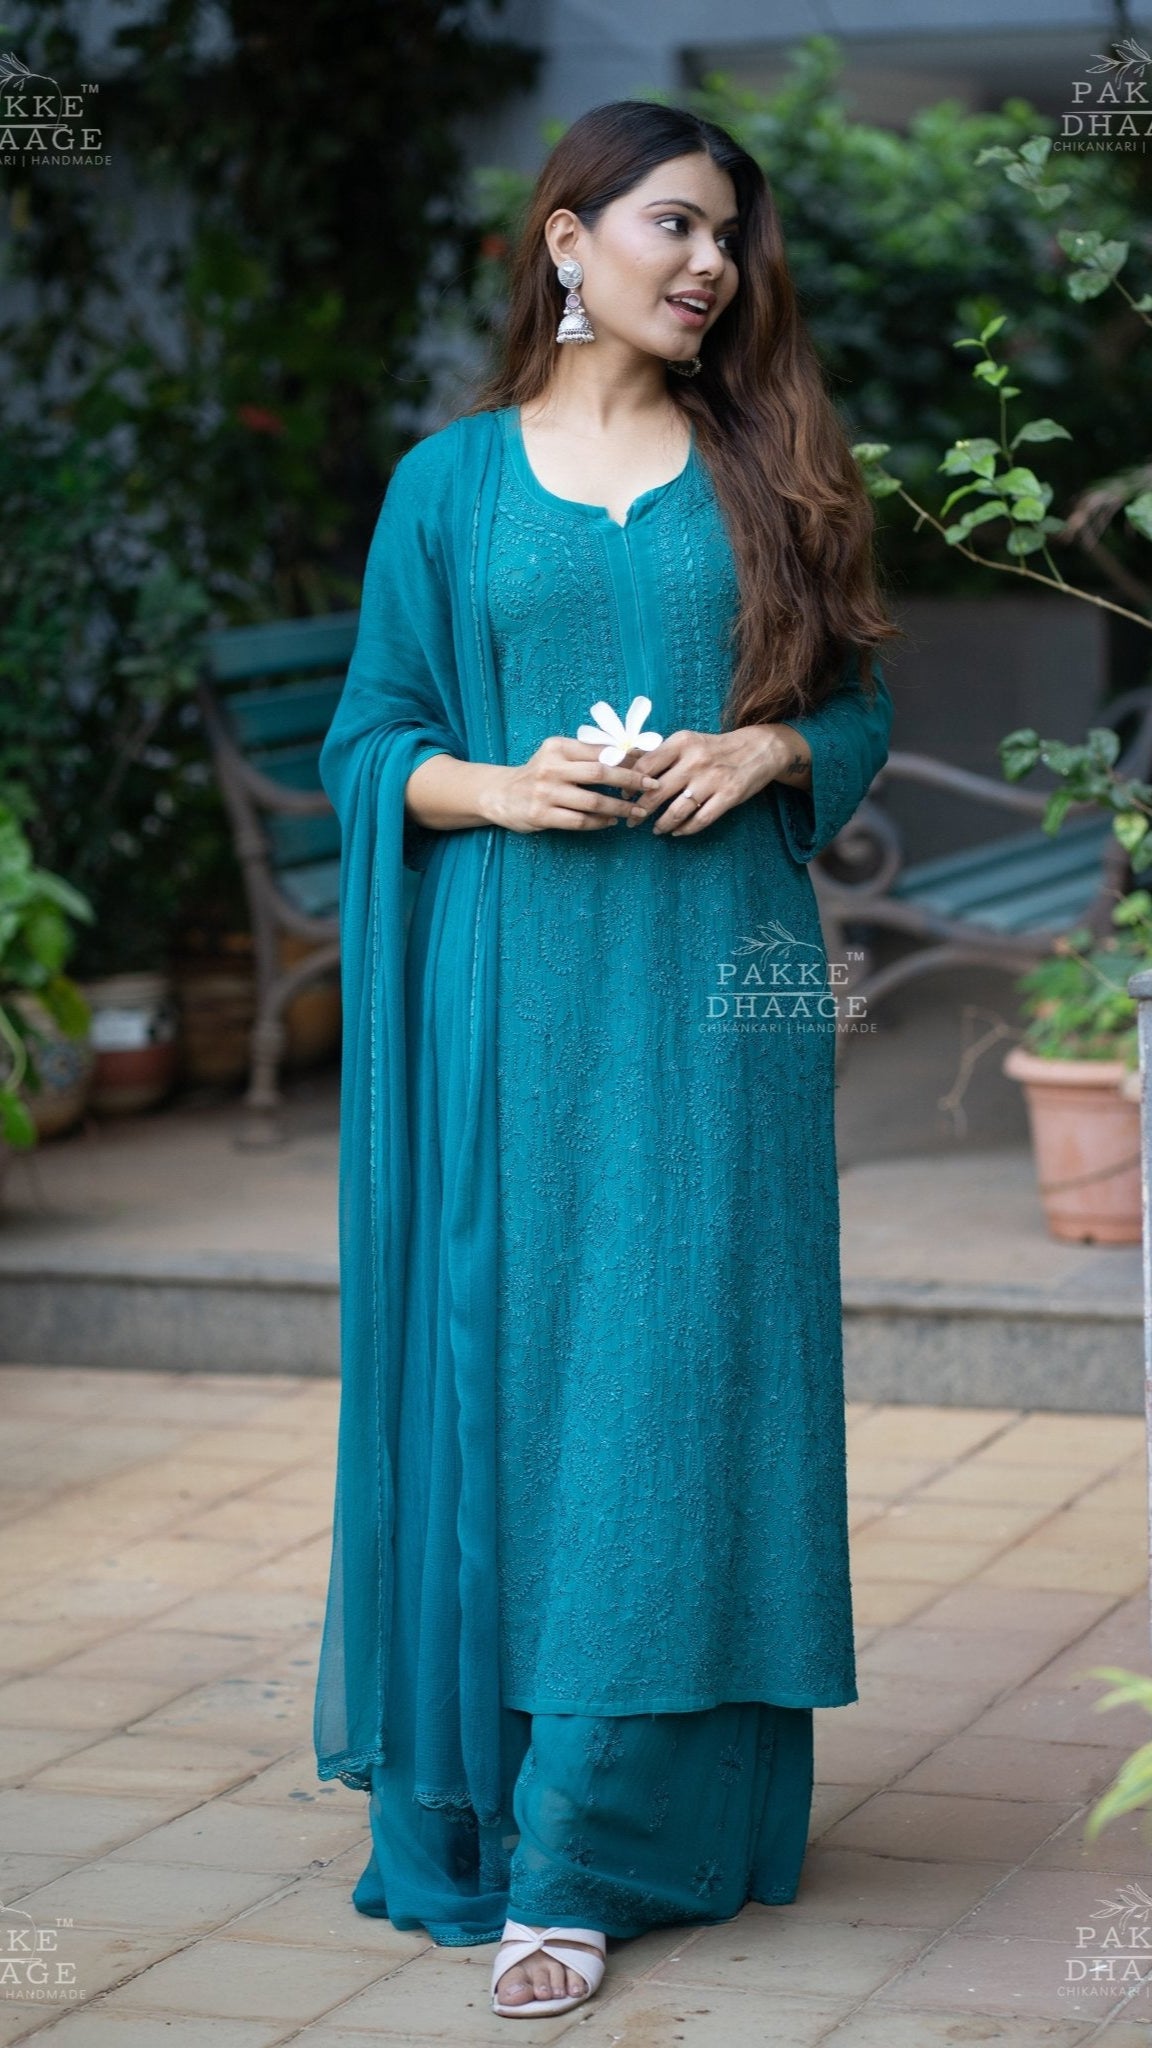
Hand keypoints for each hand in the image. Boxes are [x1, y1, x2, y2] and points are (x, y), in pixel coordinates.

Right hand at [488, 735, 660, 834]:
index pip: (600, 751)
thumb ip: (587, 753)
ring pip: (594, 801)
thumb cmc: (539, 773)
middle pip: (601, 773)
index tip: (649, 765)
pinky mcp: (541, 815)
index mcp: (558, 747)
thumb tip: (631, 754)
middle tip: (652, 787)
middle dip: (631, 781)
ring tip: (638, 811)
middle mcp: (551, 768)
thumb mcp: (558, 755)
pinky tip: (612, 822)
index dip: (628, 759)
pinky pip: (579, 821)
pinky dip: (600, 823)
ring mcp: (545, 793)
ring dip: (620, 808)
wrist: (501, 794)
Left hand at [626, 725, 786, 835]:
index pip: (646, 765)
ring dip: (662, 824)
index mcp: (682, 742)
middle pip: (657, 791)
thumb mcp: (688, 742)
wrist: (758, 748)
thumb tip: (624, 764)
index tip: (625, 796)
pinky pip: (700, 820)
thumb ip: (660, 754)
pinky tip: (677, 832)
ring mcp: (713, 779)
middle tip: (632, 820)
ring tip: (656, 829)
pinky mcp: (729, 796)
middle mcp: (696, 760)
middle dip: (640, 810)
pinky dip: (685, 829)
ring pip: (677, 810)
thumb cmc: (714, 748)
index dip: (631, 784)